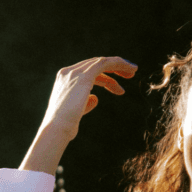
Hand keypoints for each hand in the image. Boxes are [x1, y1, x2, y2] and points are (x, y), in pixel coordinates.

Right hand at [20, 56, 136, 174]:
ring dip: (119, 66)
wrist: (57, 129)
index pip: (86, 72)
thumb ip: (85, 103)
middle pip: (94, 64)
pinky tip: (130, 70)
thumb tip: (95, 98)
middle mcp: (68, 72)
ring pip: (101, 62)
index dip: (104, 77)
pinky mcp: (85, 76)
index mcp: (63, 80)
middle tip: (129, 76)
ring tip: (133, 72)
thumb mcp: (76, 113)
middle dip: (113, 69)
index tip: (117, 87)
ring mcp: (75, 73)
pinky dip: (118, 64)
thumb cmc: (64, 127)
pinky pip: (105, 63)